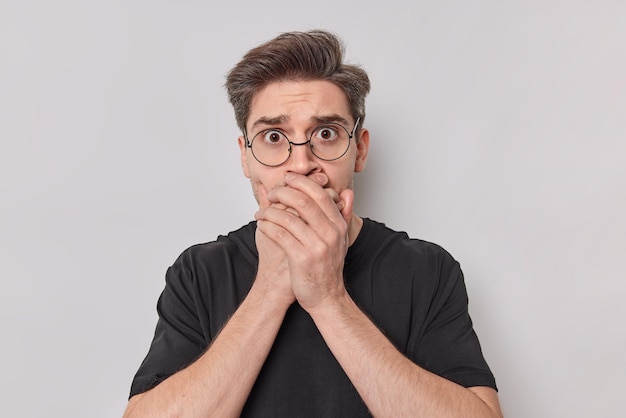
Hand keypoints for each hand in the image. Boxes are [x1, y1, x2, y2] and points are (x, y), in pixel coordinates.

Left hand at [254, 172, 353, 311]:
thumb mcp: (341, 239)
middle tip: (272, 193)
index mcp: (339, 225)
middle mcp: (330, 234)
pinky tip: (261, 225)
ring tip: (261, 212)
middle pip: (303, 201)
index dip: (301, 182)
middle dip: (283, 192)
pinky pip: (280, 234)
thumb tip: (346, 193)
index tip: (288, 178)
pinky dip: (267, 226)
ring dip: (270, 211)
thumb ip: (343, 214)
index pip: (320, 194)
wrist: (326, 297)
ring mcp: (317, 246)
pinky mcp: (302, 258)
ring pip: (288, 217)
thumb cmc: (328, 266)